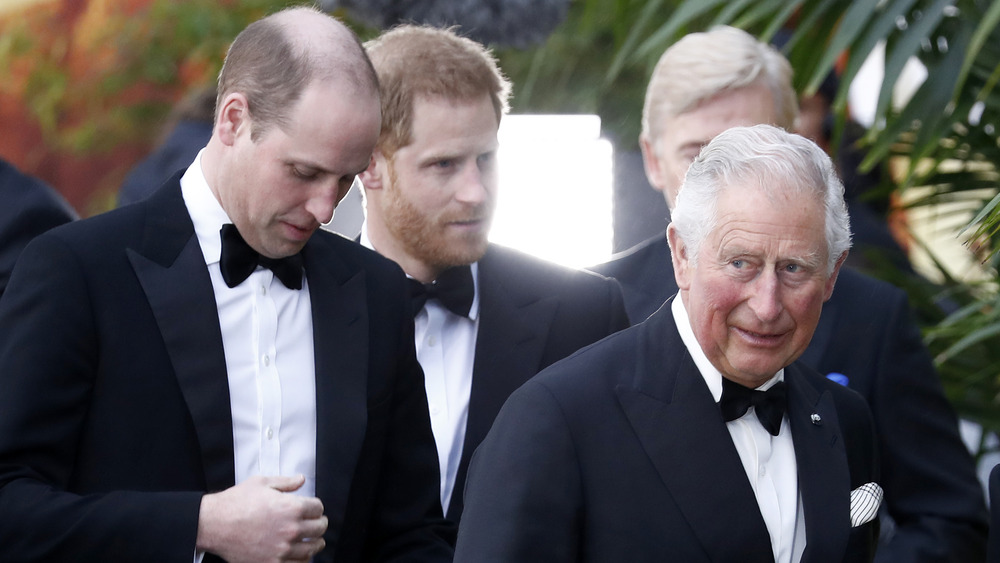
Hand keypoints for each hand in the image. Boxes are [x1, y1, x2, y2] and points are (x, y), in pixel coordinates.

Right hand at [196, 474, 327, 562]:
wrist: (214, 524)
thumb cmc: (235, 503)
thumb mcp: (262, 483)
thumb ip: (285, 482)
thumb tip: (301, 479)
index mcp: (291, 507)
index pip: (318, 508)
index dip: (317, 507)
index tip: (314, 509)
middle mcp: (290, 529)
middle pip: (319, 529)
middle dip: (319, 524)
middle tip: (317, 524)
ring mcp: (282, 549)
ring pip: (312, 549)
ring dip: (315, 543)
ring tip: (313, 541)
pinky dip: (303, 560)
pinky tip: (300, 555)